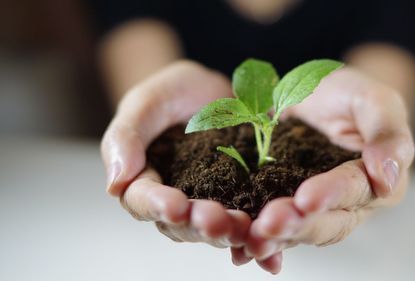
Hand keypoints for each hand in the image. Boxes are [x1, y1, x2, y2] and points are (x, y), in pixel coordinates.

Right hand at [101, 60, 250, 248]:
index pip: (143, 200)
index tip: (175, 206)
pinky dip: (257, 235)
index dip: (158, 205)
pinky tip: (270, 247)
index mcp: (144, 180)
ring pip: (214, 228)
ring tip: (246, 228)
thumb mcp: (147, 102)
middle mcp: (175, 199)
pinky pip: (247, 219)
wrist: (213, 90)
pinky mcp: (240, 198)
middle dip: (200, 225)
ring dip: (229, 233)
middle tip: (218, 223)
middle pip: (181, 224)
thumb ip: (126, 136)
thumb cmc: (172, 92)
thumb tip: (114, 183)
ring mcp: (209, 202)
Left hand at [240, 67, 414, 272]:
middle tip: (269, 224)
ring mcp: (316, 210)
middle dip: (298, 225)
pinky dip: (258, 238)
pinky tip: (240, 246)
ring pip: (299, 231)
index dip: (333, 195)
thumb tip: (388, 179)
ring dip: (276, 238)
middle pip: (327, 222)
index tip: (307, 199)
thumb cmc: (347, 94)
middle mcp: (349, 204)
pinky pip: (275, 227)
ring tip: (253, 238)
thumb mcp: (372, 98)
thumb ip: (387, 131)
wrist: (310, 96)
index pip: (357, 190)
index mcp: (378, 180)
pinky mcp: (287, 207)